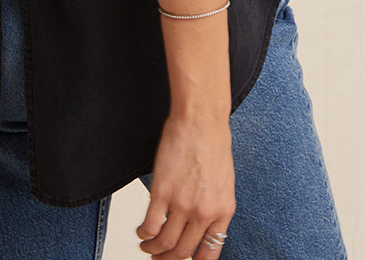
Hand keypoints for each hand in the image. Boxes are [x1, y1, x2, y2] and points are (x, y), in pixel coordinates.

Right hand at [137, 112, 234, 258]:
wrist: (201, 119)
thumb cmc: (212, 143)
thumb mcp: (223, 183)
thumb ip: (214, 208)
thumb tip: (200, 229)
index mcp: (223, 211)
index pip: (208, 253)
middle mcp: (204, 213)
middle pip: (181, 252)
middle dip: (168, 259)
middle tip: (159, 257)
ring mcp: (183, 204)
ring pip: (163, 244)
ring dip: (152, 250)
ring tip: (147, 246)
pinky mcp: (162, 193)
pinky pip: (149, 227)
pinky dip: (143, 234)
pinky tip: (141, 231)